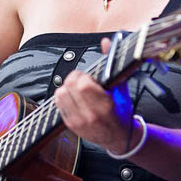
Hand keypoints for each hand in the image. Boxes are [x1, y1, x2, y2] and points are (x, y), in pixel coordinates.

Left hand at [53, 37, 135, 153]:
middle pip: (69, 86)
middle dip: (75, 79)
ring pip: (60, 94)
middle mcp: (90, 116)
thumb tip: (105, 42)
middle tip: (83, 81)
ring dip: (68, 87)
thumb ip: (112, 62)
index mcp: (105, 106)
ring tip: (79, 90)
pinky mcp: (70, 125)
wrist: (119, 138)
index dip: (84, 76)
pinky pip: (58, 103)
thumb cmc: (121, 111)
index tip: (90, 77)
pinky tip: (75, 98)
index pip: (83, 84)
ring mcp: (78, 122)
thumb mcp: (121, 88)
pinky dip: (64, 96)